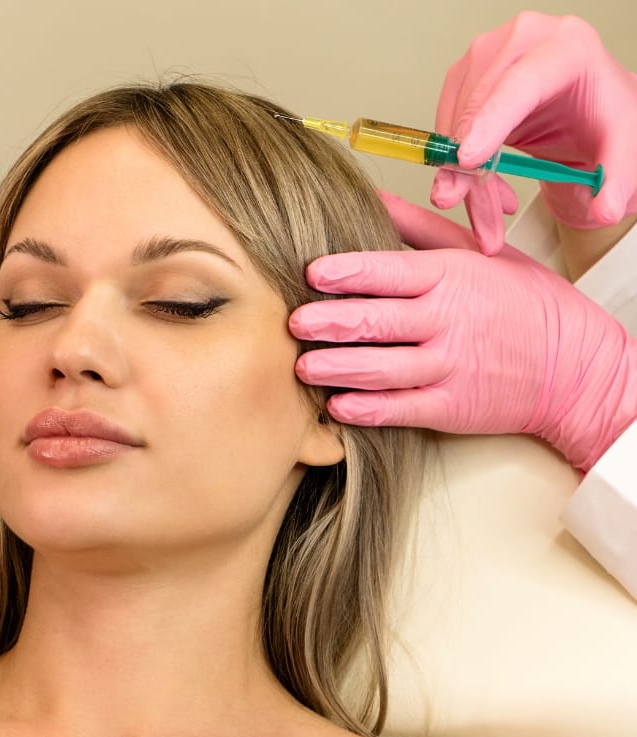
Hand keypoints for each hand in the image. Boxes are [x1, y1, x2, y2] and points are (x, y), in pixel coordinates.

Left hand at [290, 192, 636, 472]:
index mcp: (451, 277)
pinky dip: (366, 408)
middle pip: (378, 320)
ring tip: (303, 365)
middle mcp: (448, 321)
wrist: (576, 366)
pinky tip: (336, 405)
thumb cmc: (522, 303)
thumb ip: (419, 229)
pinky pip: (401, 408)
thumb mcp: (480, 254)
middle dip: (329, 322)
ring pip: (382, 368)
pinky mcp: (451, 407)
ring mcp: (450, 367)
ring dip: (337, 368)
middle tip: (293, 322)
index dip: (348, 272)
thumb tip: (372, 197)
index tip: (312, 273)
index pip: (390, 271)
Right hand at [431, 12, 636, 253]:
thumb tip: (604, 209)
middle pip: (479, 104)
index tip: (468, 160)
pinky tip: (481, 183)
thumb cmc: (601, 116)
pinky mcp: (464, 75)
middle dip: (463, 161)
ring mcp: (487, 54)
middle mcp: (522, 41)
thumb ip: (618, 180)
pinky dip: (455, 164)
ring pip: (455, 120)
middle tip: (457, 200)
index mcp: (568, 46)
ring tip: (488, 206)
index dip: (490, 121)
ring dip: (460, 172)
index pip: (521, 81)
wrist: (585, 108)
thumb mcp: (622, 147)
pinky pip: (446, 126)